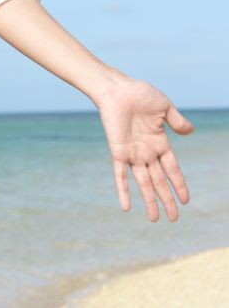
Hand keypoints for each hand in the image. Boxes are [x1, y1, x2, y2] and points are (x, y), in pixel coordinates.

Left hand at [93, 76, 194, 220]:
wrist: (117, 88)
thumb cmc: (139, 94)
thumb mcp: (165, 108)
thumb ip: (177, 121)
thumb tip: (190, 131)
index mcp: (159, 143)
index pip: (172, 169)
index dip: (179, 184)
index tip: (186, 200)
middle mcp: (146, 152)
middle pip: (159, 181)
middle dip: (167, 200)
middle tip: (173, 219)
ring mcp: (132, 153)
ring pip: (143, 183)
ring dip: (149, 201)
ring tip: (156, 219)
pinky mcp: (118, 151)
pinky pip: (120, 175)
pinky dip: (123, 190)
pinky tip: (126, 207)